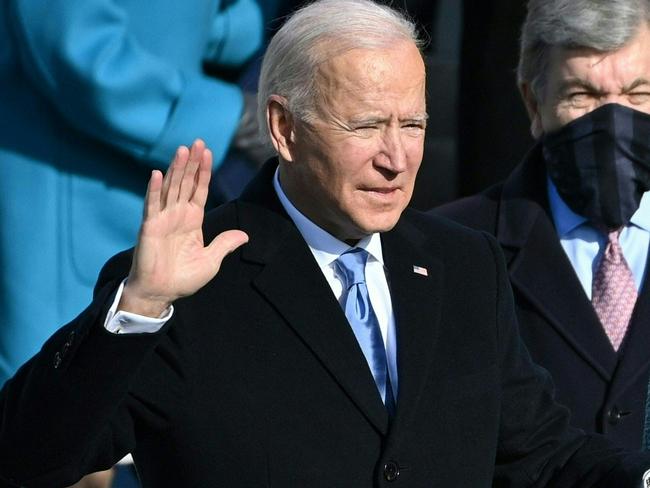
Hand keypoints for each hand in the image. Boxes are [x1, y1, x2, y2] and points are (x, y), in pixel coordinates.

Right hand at [119, 139, 248, 316]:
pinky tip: (158, 173)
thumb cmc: (184, 278)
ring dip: (176, 169)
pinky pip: (152, 205)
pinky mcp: (150, 227)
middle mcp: (177, 215)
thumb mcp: (211, 261)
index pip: (199, 190)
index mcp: (192, 220)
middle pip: (186, 183)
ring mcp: (163, 219)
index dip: (203, 171)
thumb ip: (224, 244)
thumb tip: (244, 235)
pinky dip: (154, 189)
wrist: (162, 293)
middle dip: (192, 163)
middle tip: (197, 141)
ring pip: (171, 188)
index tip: (208, 152)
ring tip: (182, 150)